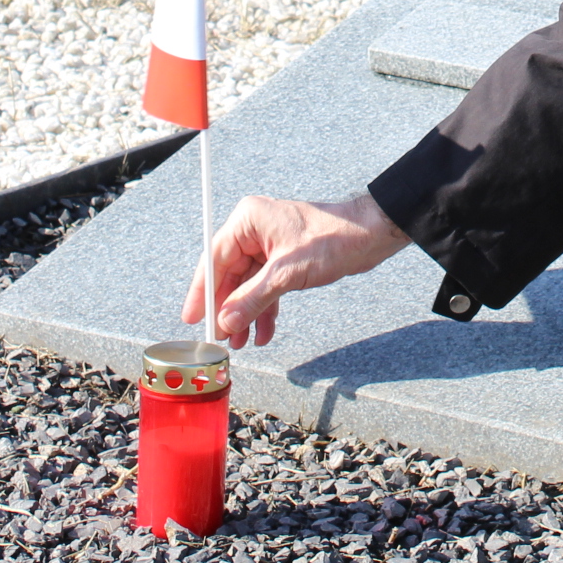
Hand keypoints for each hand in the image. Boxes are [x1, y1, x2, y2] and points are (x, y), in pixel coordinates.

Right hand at [180, 192, 410, 346]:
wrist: (369, 236)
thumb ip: (252, 299)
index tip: (193, 317)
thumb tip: (225, 321)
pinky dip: (264, 309)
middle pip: (230, 274)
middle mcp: (255, 229)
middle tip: (219, 337)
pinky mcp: (284, 258)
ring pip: (248, 284)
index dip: (202, 291)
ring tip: (240, 342)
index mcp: (249, 220)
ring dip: (245, 313)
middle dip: (228, 308)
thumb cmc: (333, 239)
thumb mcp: (286, 274)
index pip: (214, 258)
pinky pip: (265, 286)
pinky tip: (264, 332)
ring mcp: (270, 244)